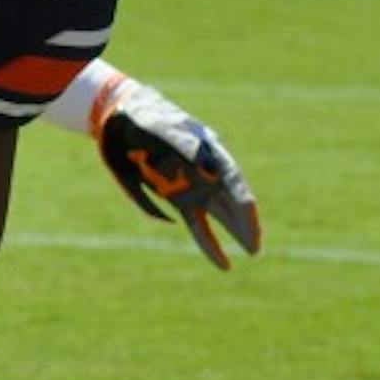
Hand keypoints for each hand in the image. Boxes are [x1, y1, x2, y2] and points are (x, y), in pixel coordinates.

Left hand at [96, 75, 261, 269]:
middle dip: (244, 222)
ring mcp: (192, 187)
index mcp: (208, 150)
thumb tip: (205, 163)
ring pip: (219, 215)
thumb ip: (179, 141)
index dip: (240, 195)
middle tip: (255, 245)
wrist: (124, 119)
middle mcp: (206, 172)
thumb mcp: (159, 125)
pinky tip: (222, 261)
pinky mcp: (177, 199)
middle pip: (231, 200)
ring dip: (234, 233)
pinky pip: (197, 224)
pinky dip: (209, 242)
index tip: (248, 212)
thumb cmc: (146, 118)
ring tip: (252, 252)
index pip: (230, 176)